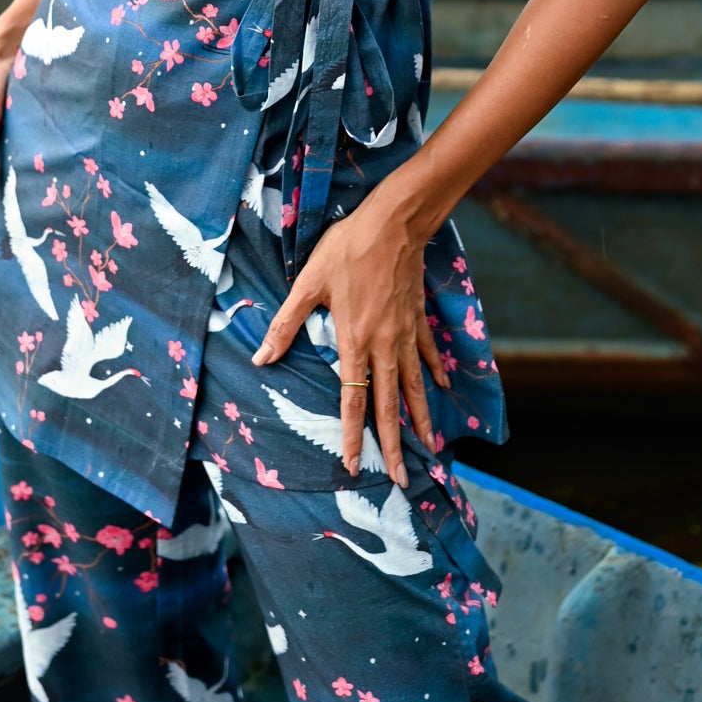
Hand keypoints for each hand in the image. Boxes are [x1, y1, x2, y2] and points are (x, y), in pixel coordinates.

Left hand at [250, 189, 446, 483]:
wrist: (394, 222)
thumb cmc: (347, 249)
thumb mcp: (308, 284)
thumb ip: (286, 324)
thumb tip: (261, 358)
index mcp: (355, 340)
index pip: (353, 400)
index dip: (352, 435)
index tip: (354, 466)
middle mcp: (385, 345)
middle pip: (390, 405)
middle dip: (395, 446)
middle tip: (402, 479)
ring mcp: (406, 334)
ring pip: (414, 387)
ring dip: (420, 420)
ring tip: (430, 448)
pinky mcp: (418, 318)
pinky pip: (427, 355)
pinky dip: (433, 374)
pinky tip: (439, 390)